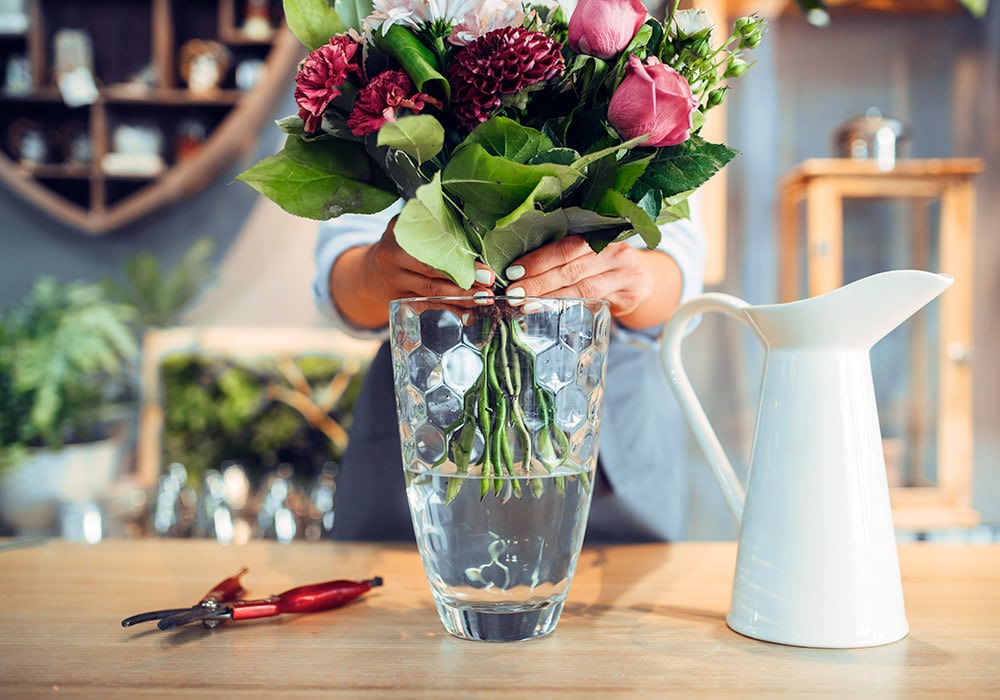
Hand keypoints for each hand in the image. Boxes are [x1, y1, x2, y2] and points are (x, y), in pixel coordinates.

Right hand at [331, 216, 493, 329]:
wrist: (370, 272)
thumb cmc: (400, 243)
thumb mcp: (408, 225)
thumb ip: (432, 222)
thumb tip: (474, 222)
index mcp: (397, 237)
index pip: (429, 250)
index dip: (457, 259)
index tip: (483, 268)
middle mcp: (392, 261)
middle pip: (431, 274)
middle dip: (463, 282)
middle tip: (488, 286)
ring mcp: (395, 284)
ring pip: (431, 293)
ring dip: (461, 298)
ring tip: (484, 299)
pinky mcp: (400, 303)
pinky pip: (428, 308)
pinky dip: (450, 311)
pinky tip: (469, 315)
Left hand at [502, 235, 681, 328]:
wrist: (643, 278)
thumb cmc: (603, 262)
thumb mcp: (588, 251)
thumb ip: (562, 253)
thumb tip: (517, 264)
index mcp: (599, 233)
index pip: (564, 247)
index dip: (537, 259)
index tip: (513, 271)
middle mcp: (614, 250)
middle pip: (570, 268)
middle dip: (538, 281)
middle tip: (513, 293)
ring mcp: (624, 273)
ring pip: (581, 287)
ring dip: (550, 297)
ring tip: (526, 304)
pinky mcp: (628, 294)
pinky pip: (593, 301)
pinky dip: (568, 306)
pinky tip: (549, 310)